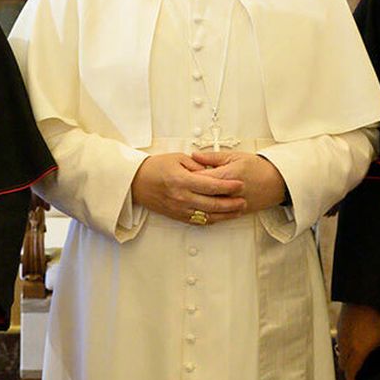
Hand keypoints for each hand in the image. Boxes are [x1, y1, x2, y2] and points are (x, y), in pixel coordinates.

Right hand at [130, 152, 245, 224]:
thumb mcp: (177, 158)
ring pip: (207, 216)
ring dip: (225, 214)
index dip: (229, 186)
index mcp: (182, 181)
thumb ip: (198, 165)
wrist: (136, 182)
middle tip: (243, 200)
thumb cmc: (155, 167)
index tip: (240, 184)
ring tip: (237, 210)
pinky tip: (221, 216)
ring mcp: (179, 209)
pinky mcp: (177, 216)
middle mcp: (182, 197)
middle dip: (231, 203)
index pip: (212, 186)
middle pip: (213, 204)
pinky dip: (212, 220)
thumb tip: (214, 171)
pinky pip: (198, 221)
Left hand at [188, 151, 286, 213]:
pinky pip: (218, 216)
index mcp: (227, 175)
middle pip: (202, 194)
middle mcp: (229, 192)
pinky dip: (208, 212)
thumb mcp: (234, 156)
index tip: (182, 172)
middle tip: (183, 186)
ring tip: (190, 197)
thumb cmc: (258, 167)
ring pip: (209, 207)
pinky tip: (200, 208)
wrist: (278, 181)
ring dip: (198, 203)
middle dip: (191, 190)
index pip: (201, 178)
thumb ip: (212, 157)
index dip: (189, 176)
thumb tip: (194, 156)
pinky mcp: (237, 212)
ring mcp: (233, 204)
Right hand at [336, 303, 379, 379]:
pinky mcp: (339, 327)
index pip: (350, 373)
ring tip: (356, 357)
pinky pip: (339, 341)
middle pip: (343, 365)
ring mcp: (341, 336)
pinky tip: (354, 341)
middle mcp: (346, 346)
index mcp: (357, 351)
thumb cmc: (376, 316)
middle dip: (348, 370)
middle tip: (357, 371)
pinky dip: (345, 346)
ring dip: (346, 358)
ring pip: (340, 353)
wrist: (361, 298)